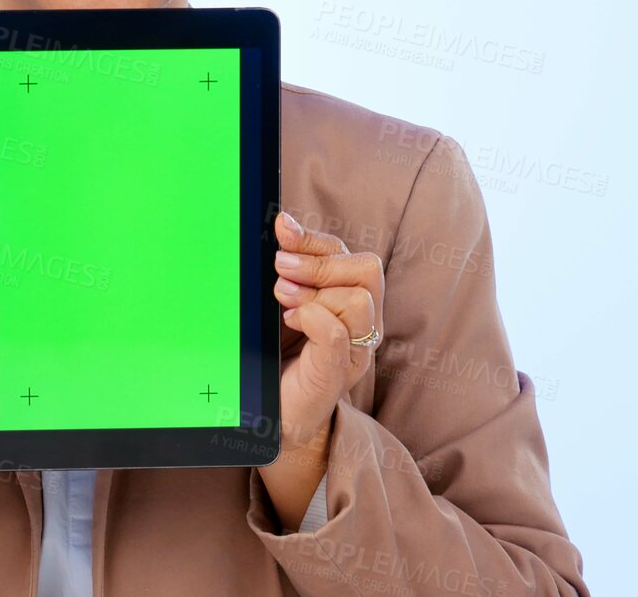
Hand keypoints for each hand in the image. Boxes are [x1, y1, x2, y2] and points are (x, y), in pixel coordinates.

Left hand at [272, 210, 383, 454]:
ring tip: (282, 301)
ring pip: (359, 299)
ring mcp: (354, 350)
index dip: (316, 238)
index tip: (282, 229)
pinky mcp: (337, 374)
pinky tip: (290, 322)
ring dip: (314, 291)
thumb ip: (290, 268)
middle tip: (280, 268)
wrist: (270, 415)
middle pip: (367, 270)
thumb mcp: (281, 303)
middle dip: (320, 262)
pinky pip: (338, 334)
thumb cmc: (276, 358)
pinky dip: (313, 318)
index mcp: (351, 301)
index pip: (349, 255)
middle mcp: (363, 324)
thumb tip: (282, 223)